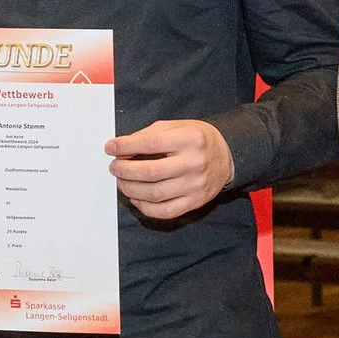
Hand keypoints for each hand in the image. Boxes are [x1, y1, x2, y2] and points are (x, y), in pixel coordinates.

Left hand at [106, 119, 232, 219]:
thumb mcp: (177, 126)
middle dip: (124, 170)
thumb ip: (150, 134)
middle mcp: (194, 163)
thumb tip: (122, 147)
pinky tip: (136, 198)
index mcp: (189, 139)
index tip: (110, 147)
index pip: (150, 144)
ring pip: (155, 194)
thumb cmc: (198, 139)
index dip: (125, 146)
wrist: (228, 156)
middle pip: (150, 172)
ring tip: (121, 181)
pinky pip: (165, 211)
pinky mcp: (195, 202)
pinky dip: (145, 207)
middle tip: (114, 167)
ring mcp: (195, 185)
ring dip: (130, 189)